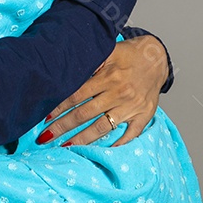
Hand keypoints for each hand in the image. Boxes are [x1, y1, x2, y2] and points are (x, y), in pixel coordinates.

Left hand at [40, 35, 168, 147]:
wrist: (157, 58)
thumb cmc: (128, 55)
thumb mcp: (108, 51)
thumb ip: (89, 62)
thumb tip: (64, 72)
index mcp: (108, 77)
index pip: (78, 95)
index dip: (60, 106)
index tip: (46, 117)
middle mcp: (119, 93)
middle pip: (85, 113)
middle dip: (64, 126)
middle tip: (46, 136)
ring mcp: (131, 107)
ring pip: (102, 127)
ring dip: (82, 139)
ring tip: (66, 146)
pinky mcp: (143, 115)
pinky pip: (130, 134)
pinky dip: (118, 144)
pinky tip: (104, 152)